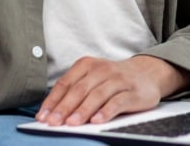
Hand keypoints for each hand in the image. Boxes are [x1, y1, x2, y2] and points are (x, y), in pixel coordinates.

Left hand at [36, 55, 189, 125]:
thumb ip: (75, 91)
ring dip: (83, 110)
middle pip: (79, 90)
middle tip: (53, 122)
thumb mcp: (92, 78)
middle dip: (64, 107)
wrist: (147, 73)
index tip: (42, 117)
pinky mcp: (133, 92)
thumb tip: (52, 113)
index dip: (52, 101)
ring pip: (97, 95)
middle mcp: (102, 70)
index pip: (65, 83)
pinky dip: (106, 112)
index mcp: (87, 65)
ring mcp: (118, 80)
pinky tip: (97, 121)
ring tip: (72, 124)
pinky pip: (118, 102)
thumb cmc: (113, 79)